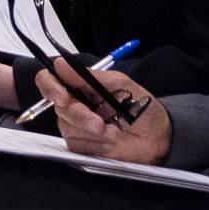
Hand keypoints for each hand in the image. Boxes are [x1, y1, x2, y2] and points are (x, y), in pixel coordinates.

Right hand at [43, 66, 168, 161]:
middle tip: (99, 123)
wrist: (159, 138)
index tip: (62, 97)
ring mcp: (75, 126)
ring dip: (92, 133)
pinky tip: (110, 142)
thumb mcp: (121, 85)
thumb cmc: (143, 108)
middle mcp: (73, 104)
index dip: (49, 87)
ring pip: (67, 127)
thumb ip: (90, 76)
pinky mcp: (81, 145)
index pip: (49, 80)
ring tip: (114, 133)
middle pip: (58, 107)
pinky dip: (95, 145)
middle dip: (79, 116)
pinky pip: (76, 144)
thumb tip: (60, 64)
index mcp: (80, 86)